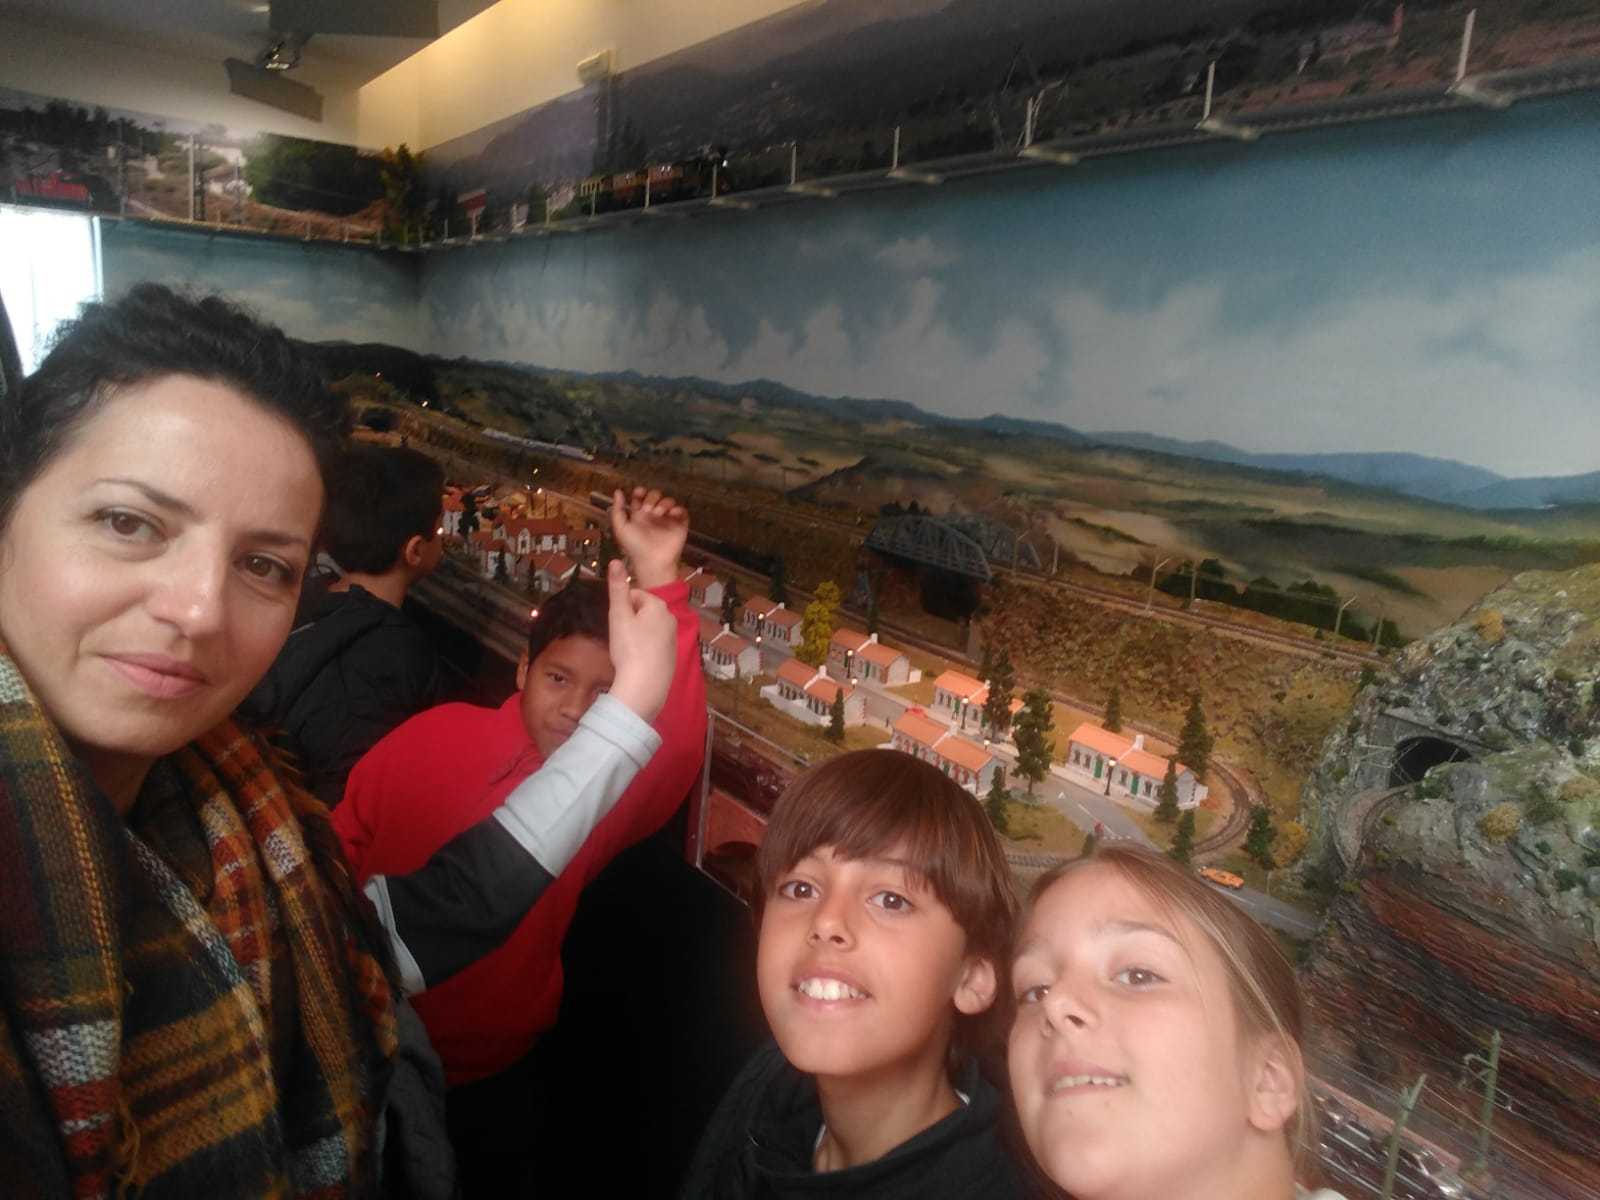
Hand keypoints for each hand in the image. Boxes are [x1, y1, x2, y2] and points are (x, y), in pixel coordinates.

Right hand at [604, 559, 676, 722]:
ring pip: (649, 629)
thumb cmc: (629, 648)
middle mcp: (671, 619)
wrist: (644, 685)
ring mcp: (673, 639)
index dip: (621, 609)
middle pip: (643, 612)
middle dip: (629, 621)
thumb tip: (615, 560)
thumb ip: (617, 587)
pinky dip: (645, 650)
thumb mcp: (618, 615)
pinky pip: (654, 646)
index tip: (616, 625)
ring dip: (637, 636)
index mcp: (659, 606)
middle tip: (620, 638)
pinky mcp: (672, 657)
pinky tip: (637, 662)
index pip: (634, 596)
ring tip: (627, 651)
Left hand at [611, 486, 687, 589]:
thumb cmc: (634, 547)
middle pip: (655, 495)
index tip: (639, 492)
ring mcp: (667, 520)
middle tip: (648, 508)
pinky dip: (678, 509)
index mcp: (639, 515)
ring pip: (668, 501)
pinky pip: (682, 511)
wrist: (652, 560)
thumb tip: (617, 492)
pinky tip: (671, 514)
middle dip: (652, 497)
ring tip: (659, 513)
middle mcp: (653, 515)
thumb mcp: (621, 528)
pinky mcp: (679, 525)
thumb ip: (617, 510)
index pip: (640, 497)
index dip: (640, 492)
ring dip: (664, 503)